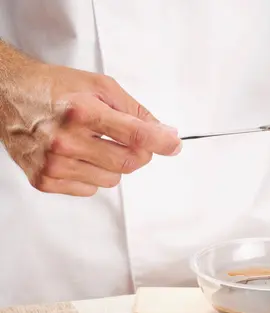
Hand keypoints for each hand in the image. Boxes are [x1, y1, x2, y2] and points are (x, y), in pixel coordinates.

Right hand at [0, 62, 181, 196]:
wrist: (9, 94)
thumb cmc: (55, 89)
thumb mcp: (100, 86)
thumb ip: (136, 111)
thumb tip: (164, 133)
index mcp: (82, 112)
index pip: (135, 135)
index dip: (161, 141)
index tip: (173, 144)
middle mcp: (66, 140)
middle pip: (129, 162)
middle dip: (139, 152)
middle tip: (129, 139)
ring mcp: (54, 164)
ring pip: (113, 179)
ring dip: (113, 164)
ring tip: (94, 143)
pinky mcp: (44, 180)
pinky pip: (90, 189)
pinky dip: (92, 175)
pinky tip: (78, 155)